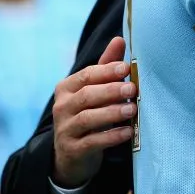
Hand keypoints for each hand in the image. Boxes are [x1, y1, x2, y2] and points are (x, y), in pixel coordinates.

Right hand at [52, 36, 135, 187]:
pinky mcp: (72, 150)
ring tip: (132, 109)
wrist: (72, 155)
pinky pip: (92, 142)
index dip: (106, 71)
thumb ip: (106, 66)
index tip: (126, 68)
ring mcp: (65, 130)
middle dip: (111, 91)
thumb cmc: (89, 113)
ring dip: (112, 112)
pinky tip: (128, 132)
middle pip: (86, 96)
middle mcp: (62, 107)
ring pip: (87, 118)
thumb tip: (119, 39)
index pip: (86, 76)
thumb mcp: (94, 89)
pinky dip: (111, 136)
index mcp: (66, 88)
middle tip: (133, 88)